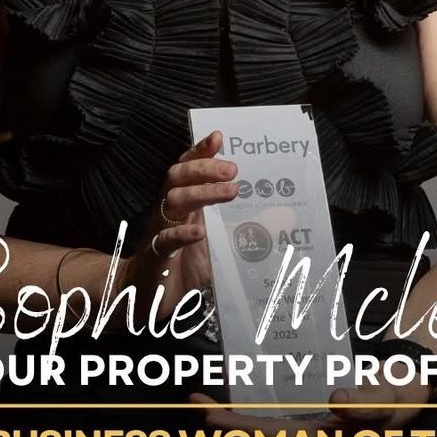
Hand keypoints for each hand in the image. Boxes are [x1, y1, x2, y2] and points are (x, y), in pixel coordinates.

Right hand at [121, 129, 237, 324]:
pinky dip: (182, 234)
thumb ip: (248, 230)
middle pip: (177, 176)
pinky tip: (199, 232)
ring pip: (173, 200)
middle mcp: (170, 212)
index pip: (188, 169)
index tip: (218, 137)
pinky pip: (164, 240)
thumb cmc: (187, 267)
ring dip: (201, 192)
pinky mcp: (155, 256)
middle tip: (233, 169)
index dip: (200, 152)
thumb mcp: (222, 245)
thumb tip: (285, 218)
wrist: (152, 299)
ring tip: (230, 191)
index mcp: (184, 205)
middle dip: (204, 167)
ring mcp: (159, 231)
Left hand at [188, 371, 432, 436]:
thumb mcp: (388, 397)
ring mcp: (308, 432)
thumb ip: (366, 401)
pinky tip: (232, 394)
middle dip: (227, 426)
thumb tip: (335, 400)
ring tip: (203, 402)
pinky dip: (249, 409)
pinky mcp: (307, 419)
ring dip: (233, 420)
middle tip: (195, 405)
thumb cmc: (397, 395)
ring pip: (262, 431)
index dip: (243, 432)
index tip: (214, 420)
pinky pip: (271, 418)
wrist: (407, 389)